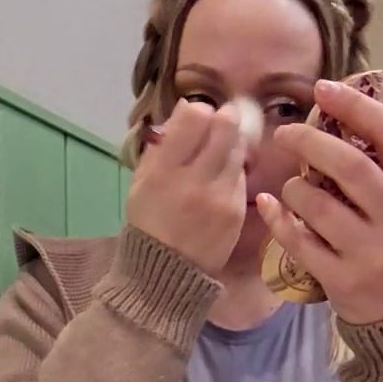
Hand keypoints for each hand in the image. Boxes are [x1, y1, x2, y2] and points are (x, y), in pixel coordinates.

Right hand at [126, 100, 246, 276]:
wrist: (165, 273)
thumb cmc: (148, 222)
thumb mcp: (141, 181)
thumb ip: (163, 145)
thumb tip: (188, 108)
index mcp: (163, 170)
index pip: (195, 116)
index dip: (198, 111)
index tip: (195, 120)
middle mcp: (194, 179)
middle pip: (225, 126)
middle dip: (223, 120)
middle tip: (218, 125)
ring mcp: (220, 196)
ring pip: (238, 149)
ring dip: (230, 146)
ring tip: (216, 157)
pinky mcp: (236, 211)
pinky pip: (240, 177)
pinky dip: (232, 174)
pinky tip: (219, 185)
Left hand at [256, 80, 382, 323]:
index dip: (357, 106)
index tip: (324, 89)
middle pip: (351, 167)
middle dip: (311, 141)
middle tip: (286, 132)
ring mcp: (370, 254)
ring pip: (320, 206)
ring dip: (295, 187)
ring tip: (290, 184)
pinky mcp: (341, 280)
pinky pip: (299, 243)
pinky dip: (278, 220)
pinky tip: (268, 204)